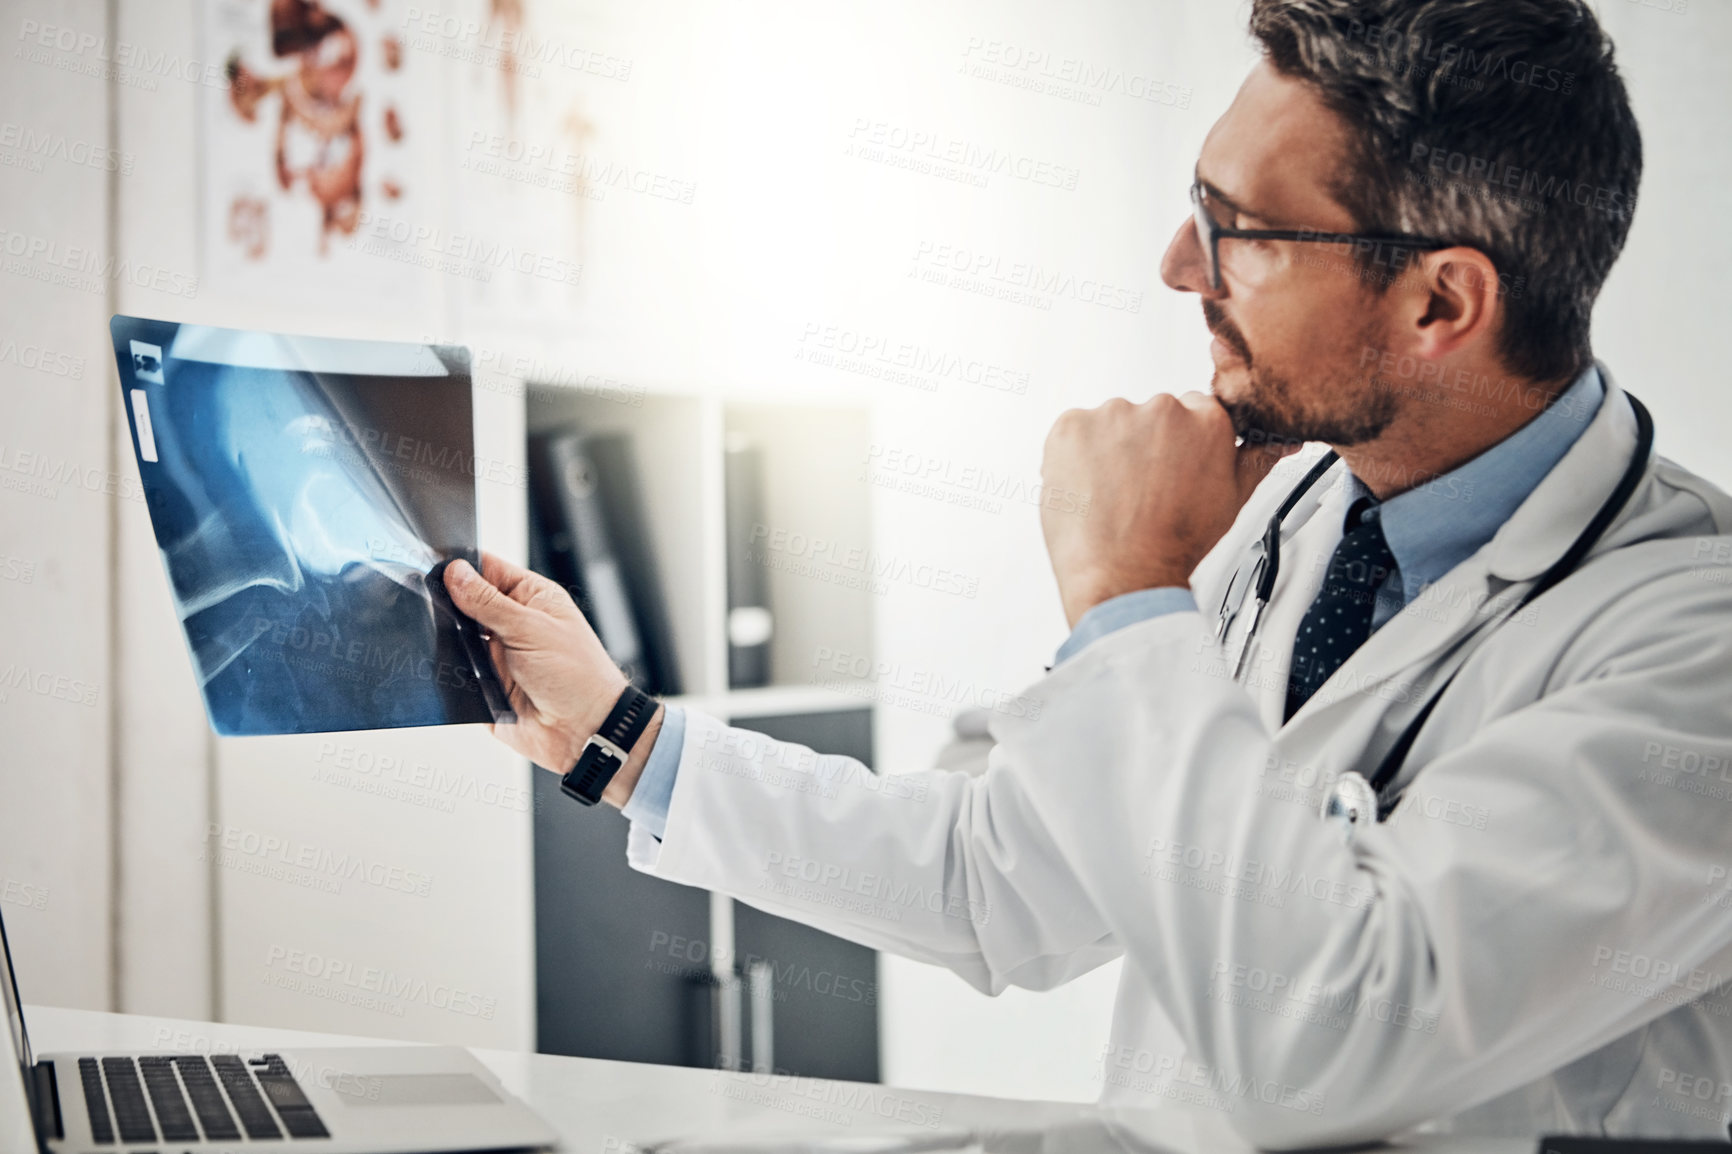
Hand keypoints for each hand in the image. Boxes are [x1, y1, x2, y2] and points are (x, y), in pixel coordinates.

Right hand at [443, 553, 661, 806]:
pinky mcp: (483, 684)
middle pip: (465, 602)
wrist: (583, 732)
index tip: (431, 562)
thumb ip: (490, 603)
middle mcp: (511, 623)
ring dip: (444, 637)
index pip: (488, 569)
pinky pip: (454, 671)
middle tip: (423, 599)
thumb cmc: (578, 676)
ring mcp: (495, 654)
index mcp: (530, 598)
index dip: (461, 564)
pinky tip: (433, 663)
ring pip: (455, 636)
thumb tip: (456, 572)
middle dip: (446, 601)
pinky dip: (444, 668)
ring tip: (431, 632)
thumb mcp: (532, 629)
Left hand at [1039, 392, 1297, 626]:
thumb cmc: (1176, 545)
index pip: (1193, 411)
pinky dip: (1075, 455)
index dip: (1179, 446)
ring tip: (1113, 496)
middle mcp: (1162, 408)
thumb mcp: (1232, 500)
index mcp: (1206, 419)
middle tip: (1141, 491)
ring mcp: (1113, 415)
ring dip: (1109, 450)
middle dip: (1145, 445)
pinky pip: (1073, 431)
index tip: (1171, 471)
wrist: (1123, 577)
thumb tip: (1282, 441)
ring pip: (1112, 423)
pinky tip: (1088, 489)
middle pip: (1152, 415)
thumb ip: (1256, 460)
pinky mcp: (1071, 426)